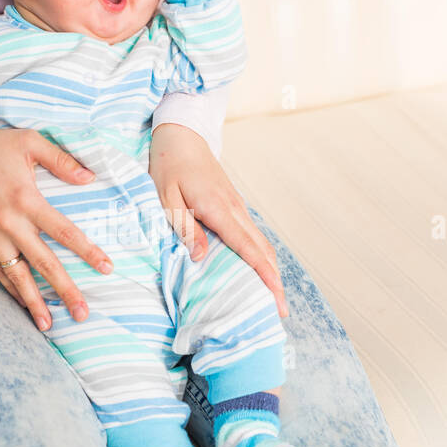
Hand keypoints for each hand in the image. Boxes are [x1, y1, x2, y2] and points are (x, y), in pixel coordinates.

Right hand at [0, 121, 113, 330]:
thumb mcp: (28, 141)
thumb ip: (61, 160)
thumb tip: (90, 177)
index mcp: (25, 199)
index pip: (63, 231)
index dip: (87, 251)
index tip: (106, 268)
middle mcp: (8, 222)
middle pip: (43, 262)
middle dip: (65, 290)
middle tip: (83, 313)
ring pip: (17, 275)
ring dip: (34, 302)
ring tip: (50, 325)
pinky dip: (11, 290)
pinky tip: (24, 305)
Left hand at [148, 123, 287, 318]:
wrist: (182, 135)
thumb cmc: (168, 165)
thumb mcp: (165, 197)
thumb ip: (184, 227)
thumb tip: (201, 257)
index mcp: (218, 208)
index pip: (247, 247)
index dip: (263, 274)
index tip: (276, 297)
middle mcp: (234, 209)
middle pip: (262, 249)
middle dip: (274, 280)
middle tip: (280, 311)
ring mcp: (237, 207)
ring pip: (260, 243)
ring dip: (269, 269)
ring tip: (273, 297)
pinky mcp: (234, 206)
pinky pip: (252, 235)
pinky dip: (260, 256)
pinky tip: (258, 271)